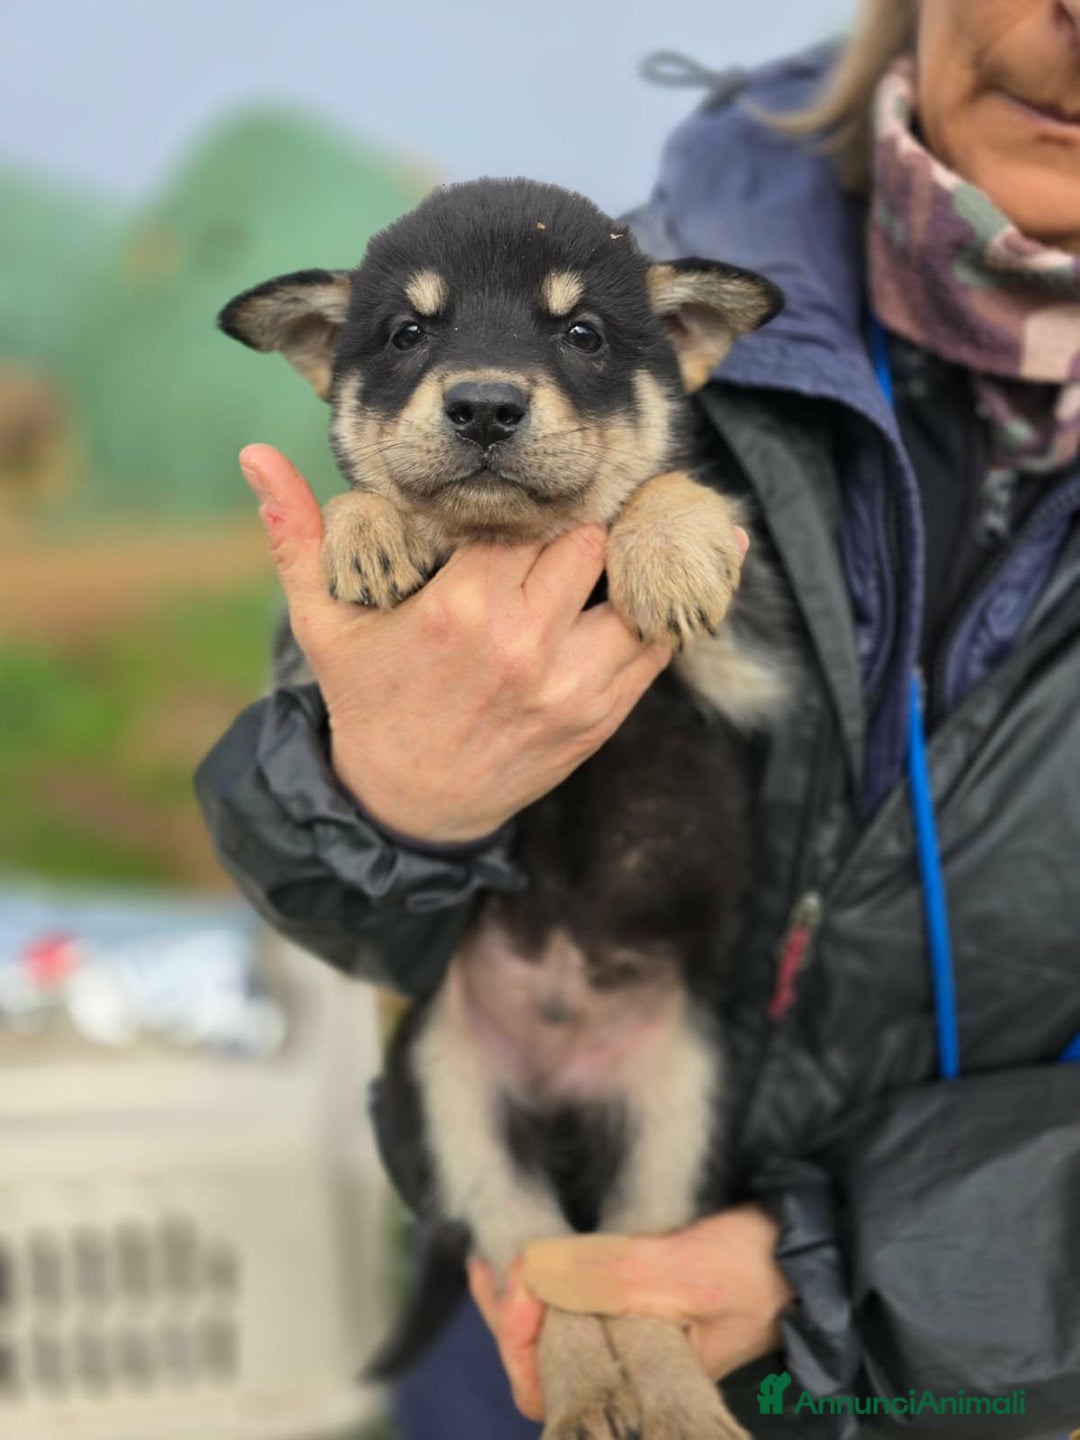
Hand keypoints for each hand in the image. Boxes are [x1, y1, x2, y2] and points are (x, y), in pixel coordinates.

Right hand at [238, 445, 673, 843]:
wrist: (409, 807)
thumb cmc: (368, 701)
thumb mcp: (323, 623)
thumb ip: (297, 537)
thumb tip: (254, 456)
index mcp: (459, 609)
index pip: (523, 517)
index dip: (524, 503)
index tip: (519, 499)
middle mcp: (523, 644)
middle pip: (587, 541)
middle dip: (575, 526)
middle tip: (568, 519)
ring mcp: (571, 685)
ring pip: (636, 588)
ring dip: (628, 564)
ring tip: (618, 547)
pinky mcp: (601, 716)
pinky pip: (657, 644)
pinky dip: (660, 610)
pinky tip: (654, 586)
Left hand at [468, 1205, 794, 1421]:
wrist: (810, 1250)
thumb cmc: (762, 1268)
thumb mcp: (694, 1268)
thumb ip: (621, 1274)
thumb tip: (538, 1268)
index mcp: (641, 1381)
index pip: (547, 1387)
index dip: (518, 1339)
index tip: (516, 1277)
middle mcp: (627, 1368)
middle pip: (535, 1361)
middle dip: (504, 1310)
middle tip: (493, 1254)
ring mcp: (627, 1337)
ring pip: (546, 1332)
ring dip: (515, 1293)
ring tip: (497, 1249)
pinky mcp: (630, 1305)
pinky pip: (567, 1304)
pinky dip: (539, 1276)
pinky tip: (527, 1247)